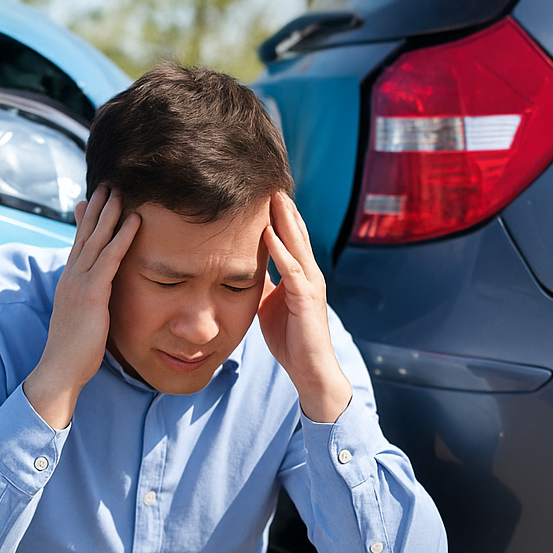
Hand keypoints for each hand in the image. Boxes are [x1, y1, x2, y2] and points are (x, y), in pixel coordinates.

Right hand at [24, 184, 140, 428]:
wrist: (62, 369)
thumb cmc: (78, 349)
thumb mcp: (86, 316)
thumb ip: (94, 300)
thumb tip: (102, 294)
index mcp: (71, 281)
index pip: (80, 243)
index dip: (88, 219)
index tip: (95, 198)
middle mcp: (72, 276)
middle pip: (86, 234)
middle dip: (98, 207)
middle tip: (109, 182)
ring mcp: (79, 283)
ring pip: (96, 239)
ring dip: (110, 213)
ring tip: (122, 190)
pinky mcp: (91, 293)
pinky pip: (110, 259)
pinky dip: (122, 238)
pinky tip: (135, 221)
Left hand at [258, 192, 351, 422]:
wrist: (310, 370)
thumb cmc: (290, 340)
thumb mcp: (268, 305)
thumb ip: (261, 284)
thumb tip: (242, 268)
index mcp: (299, 275)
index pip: (289, 238)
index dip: (278, 215)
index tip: (263, 192)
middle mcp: (309, 275)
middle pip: (296, 234)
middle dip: (284, 208)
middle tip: (270, 181)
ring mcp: (310, 286)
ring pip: (298, 245)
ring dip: (285, 220)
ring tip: (274, 197)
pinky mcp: (307, 300)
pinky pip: (293, 270)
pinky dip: (281, 250)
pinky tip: (268, 233)